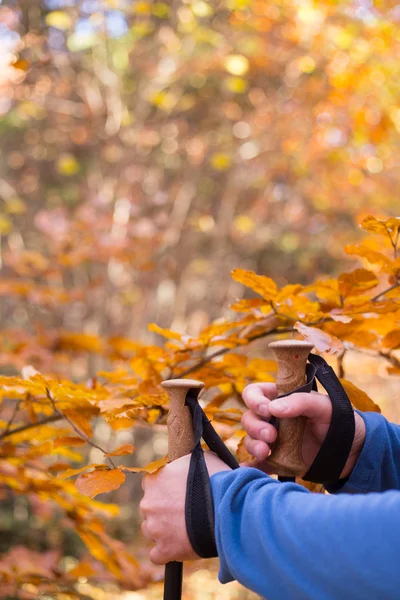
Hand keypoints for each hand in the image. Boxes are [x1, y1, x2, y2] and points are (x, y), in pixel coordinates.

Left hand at [140, 451, 230, 564]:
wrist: (227, 508)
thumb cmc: (217, 479)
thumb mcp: (202, 459)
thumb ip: (187, 462)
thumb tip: (191, 460)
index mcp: (154, 480)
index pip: (151, 484)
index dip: (165, 489)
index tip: (177, 494)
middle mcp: (148, 503)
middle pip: (150, 508)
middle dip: (163, 511)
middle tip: (185, 512)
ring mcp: (154, 528)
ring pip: (152, 531)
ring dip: (164, 531)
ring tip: (186, 530)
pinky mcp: (163, 550)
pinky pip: (157, 554)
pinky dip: (167, 552)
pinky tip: (180, 547)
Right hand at [241, 382, 365, 478]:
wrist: (353, 452)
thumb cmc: (339, 420)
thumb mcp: (323, 406)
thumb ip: (300, 402)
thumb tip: (272, 408)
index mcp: (281, 399)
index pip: (255, 393)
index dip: (254, 400)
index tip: (266, 409)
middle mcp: (273, 419)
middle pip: (249, 418)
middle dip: (255, 427)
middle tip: (271, 436)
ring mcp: (274, 441)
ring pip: (251, 439)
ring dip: (253, 445)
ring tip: (266, 452)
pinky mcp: (277, 461)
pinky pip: (258, 464)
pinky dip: (250, 467)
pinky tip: (248, 469)